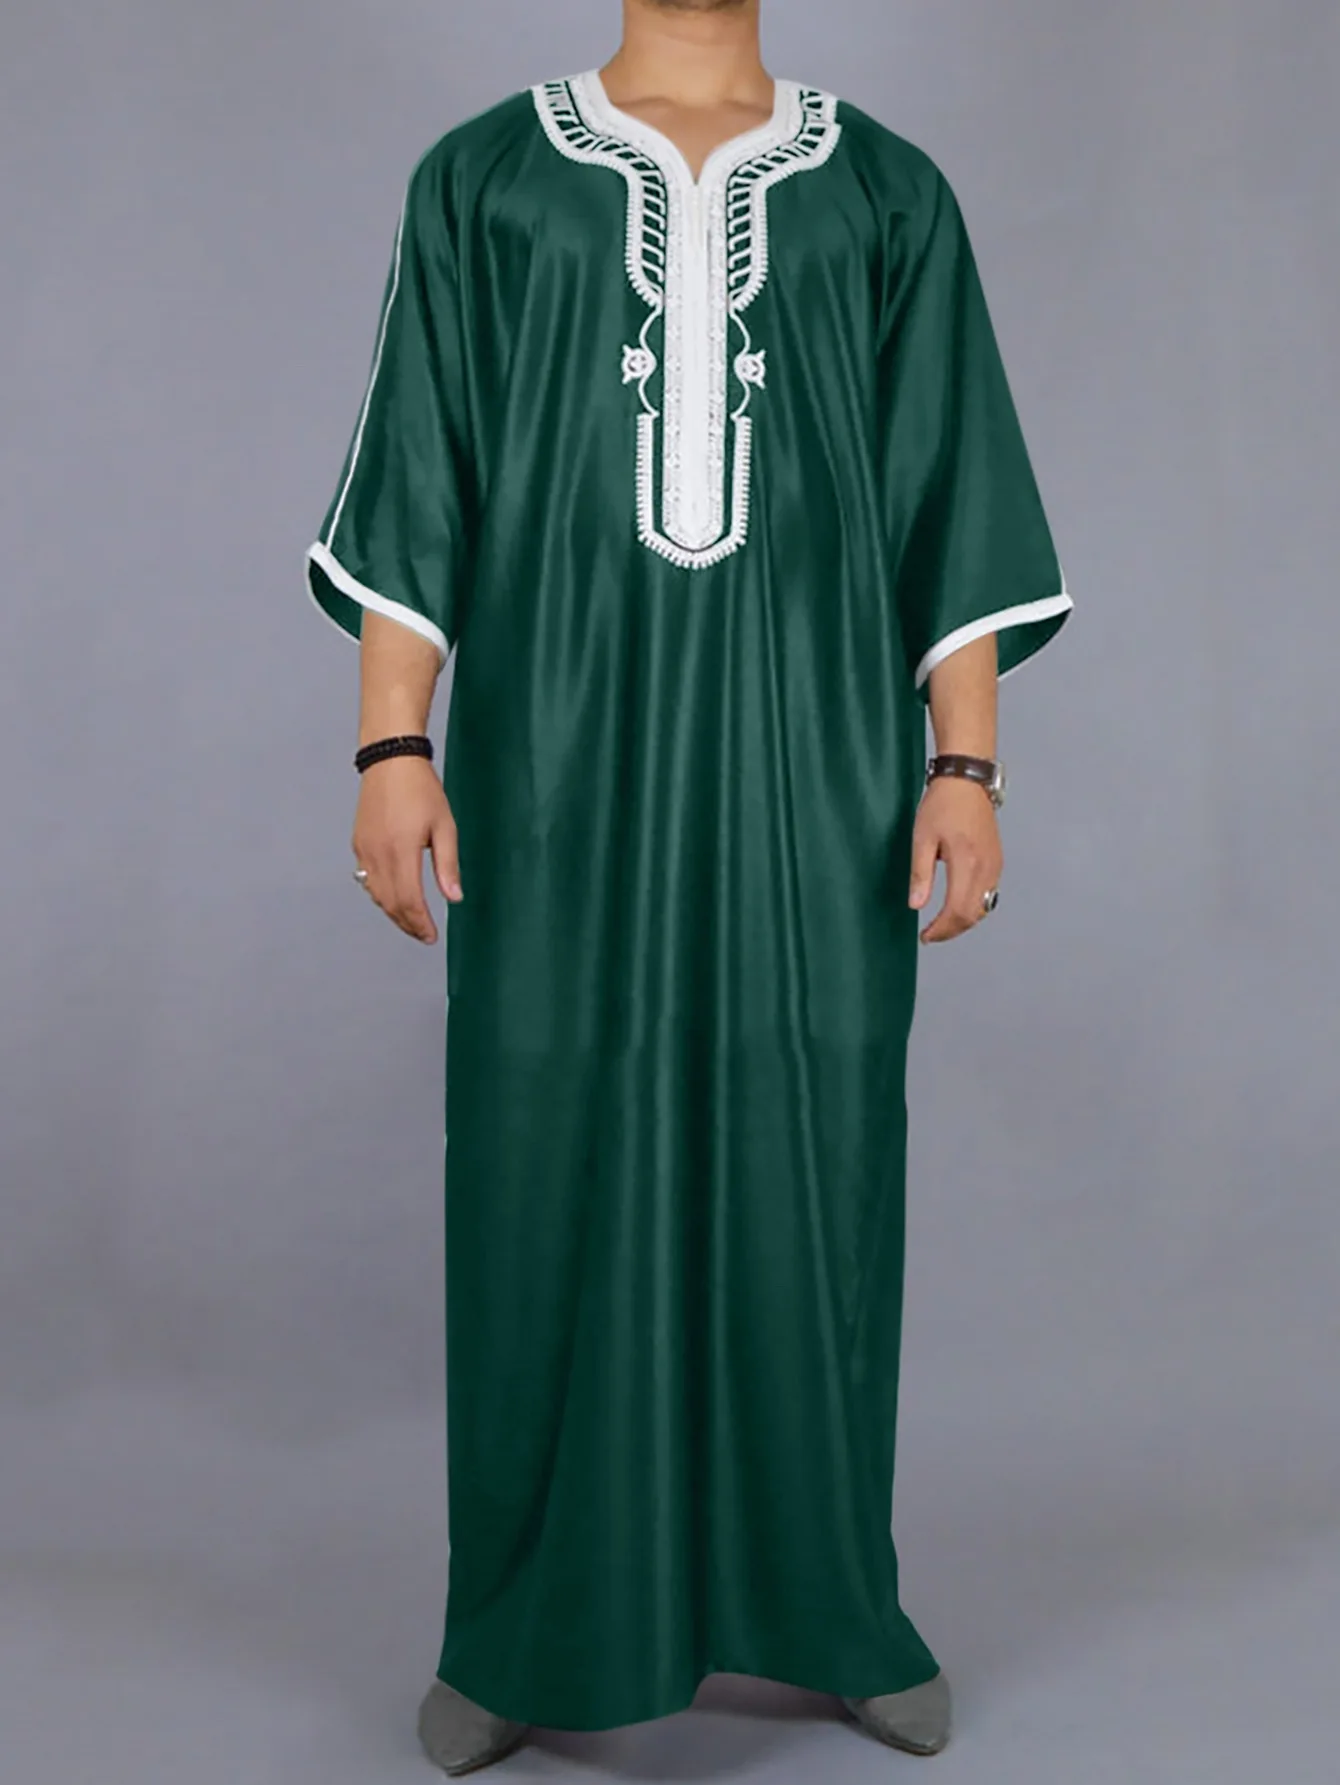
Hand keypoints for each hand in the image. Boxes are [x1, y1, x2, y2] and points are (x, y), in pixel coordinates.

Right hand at [351, 756, 462, 944]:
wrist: (390, 761)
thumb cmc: (422, 790)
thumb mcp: (444, 826)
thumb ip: (447, 865)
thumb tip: (454, 898)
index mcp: (401, 851)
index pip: (409, 900)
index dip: (420, 923)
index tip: (432, 937)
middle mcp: (377, 855)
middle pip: (390, 903)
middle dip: (408, 924)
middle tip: (424, 935)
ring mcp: (364, 851)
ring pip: (376, 895)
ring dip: (393, 913)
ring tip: (412, 922)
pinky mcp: (358, 844)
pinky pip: (367, 880)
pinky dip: (381, 896)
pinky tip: (394, 898)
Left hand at [908, 776, 1001, 943]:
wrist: (967, 781)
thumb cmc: (942, 805)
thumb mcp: (922, 838)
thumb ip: (921, 874)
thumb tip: (917, 906)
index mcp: (967, 863)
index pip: (958, 911)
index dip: (941, 930)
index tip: (925, 936)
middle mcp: (986, 868)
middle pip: (973, 915)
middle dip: (951, 930)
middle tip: (930, 935)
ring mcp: (995, 866)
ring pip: (983, 908)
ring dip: (963, 921)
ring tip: (942, 924)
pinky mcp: (997, 861)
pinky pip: (989, 895)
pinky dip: (973, 908)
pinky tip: (957, 906)